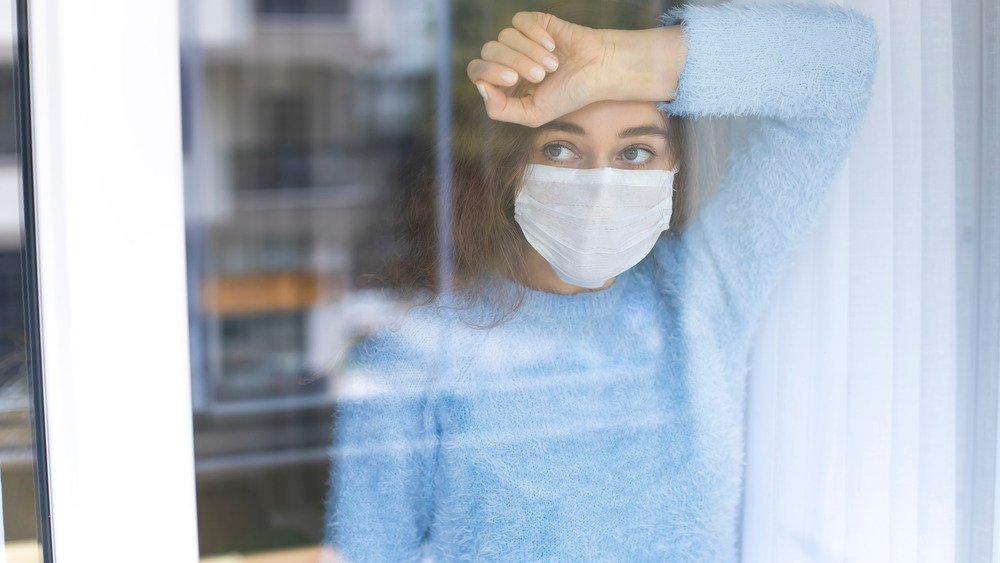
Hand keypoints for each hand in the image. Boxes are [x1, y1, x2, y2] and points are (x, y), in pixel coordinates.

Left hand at [466, 12, 686, 126]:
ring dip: (530, 52)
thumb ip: (500, 109)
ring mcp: (520, 39)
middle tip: (539, 75)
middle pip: (489, 51)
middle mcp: (508, 59)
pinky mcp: (534, 22)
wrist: (598, 71)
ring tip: (553, 65)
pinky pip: (520, 21)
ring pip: (504, 36)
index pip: (476, 71)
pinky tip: (553, 45)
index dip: (489, 73)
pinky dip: (536, 34)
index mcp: (503, 83)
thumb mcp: (533, 114)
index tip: (514, 79)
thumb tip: (480, 88)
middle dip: (514, 63)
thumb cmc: (568, 95)